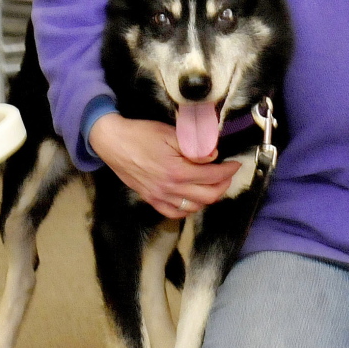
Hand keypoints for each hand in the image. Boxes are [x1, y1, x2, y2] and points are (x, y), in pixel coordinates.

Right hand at [89, 113, 240, 218]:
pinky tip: (194, 199)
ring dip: (208, 197)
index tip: (235, 164)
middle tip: (227, 174)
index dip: (228, 171)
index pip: (213, 176)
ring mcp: (159, 197)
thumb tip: (214, 156)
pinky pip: (174, 213)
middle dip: (223, 185)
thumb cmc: (142, 134)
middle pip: (208, 196)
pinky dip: (188, 208)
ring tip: (213, 185)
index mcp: (178, 171)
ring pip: (193, 207)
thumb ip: (194, 147)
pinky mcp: (150, 199)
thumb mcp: (171, 134)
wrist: (113, 142)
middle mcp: (170, 189)